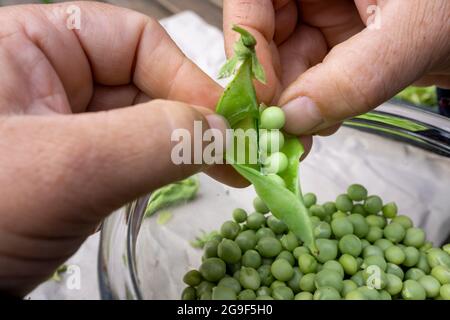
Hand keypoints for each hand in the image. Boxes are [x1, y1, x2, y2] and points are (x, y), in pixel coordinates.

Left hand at [0, 2, 238, 295]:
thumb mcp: (65, 167)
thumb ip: (153, 140)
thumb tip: (225, 132)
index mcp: (31, 44)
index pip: (134, 40)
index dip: (188, 78)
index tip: (228, 125)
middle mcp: (46, 77)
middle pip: (144, 81)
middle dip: (192, 117)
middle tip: (236, 157)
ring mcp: (58, 125)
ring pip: (141, 121)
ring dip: (182, 145)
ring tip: (224, 171)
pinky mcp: (68, 167)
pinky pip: (128, 155)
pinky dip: (161, 167)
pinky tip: (184, 179)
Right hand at [224, 0, 449, 139]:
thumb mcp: (412, 31)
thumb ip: (354, 76)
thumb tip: (295, 118)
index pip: (252, 0)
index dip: (249, 46)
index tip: (263, 98)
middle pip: (264, 39)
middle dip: (273, 88)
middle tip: (280, 131)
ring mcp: (322, 20)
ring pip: (285, 67)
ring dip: (294, 106)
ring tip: (306, 133)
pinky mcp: (335, 48)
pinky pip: (309, 81)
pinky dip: (314, 108)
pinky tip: (325, 121)